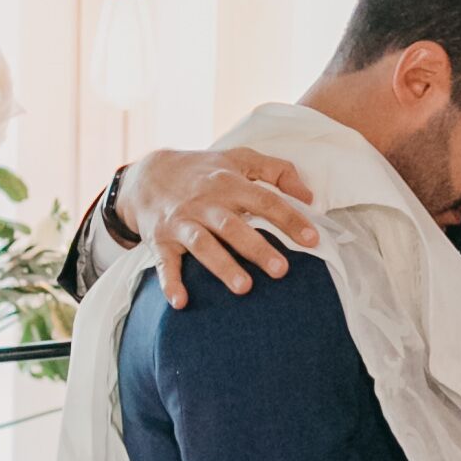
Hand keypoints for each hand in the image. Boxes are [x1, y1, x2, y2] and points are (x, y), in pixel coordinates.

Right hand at [119, 146, 318, 306]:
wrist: (148, 175)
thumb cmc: (205, 171)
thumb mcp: (240, 159)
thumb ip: (277, 171)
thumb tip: (309, 196)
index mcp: (229, 183)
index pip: (264, 200)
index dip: (289, 219)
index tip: (312, 239)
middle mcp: (205, 203)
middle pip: (232, 226)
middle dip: (256, 248)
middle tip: (281, 270)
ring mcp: (181, 223)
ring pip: (202, 245)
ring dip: (222, 266)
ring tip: (244, 288)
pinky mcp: (161, 241)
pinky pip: (165, 264)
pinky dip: (170, 283)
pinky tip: (181, 302)